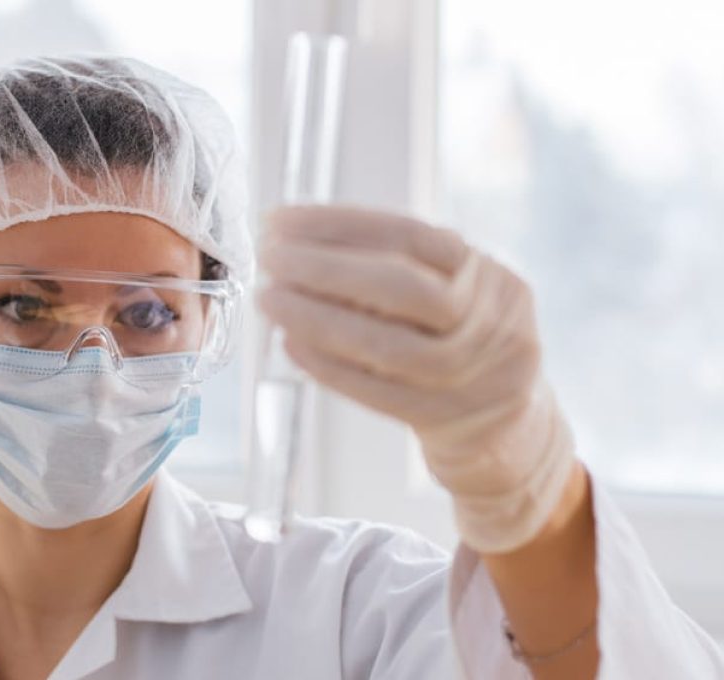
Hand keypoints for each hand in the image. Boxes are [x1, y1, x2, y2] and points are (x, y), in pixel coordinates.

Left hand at [259, 205, 577, 552]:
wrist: (505, 423)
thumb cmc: (456, 339)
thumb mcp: (450, 290)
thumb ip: (392, 266)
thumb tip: (298, 242)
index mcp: (484, 273)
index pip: (409, 235)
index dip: (339, 224)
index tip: (280, 221)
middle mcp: (487, 318)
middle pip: (401, 287)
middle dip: (324, 267)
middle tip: (270, 258)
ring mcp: (471, 373)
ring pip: (386, 345)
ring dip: (317, 318)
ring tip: (271, 300)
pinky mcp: (445, 418)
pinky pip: (377, 392)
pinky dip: (328, 366)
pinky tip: (291, 344)